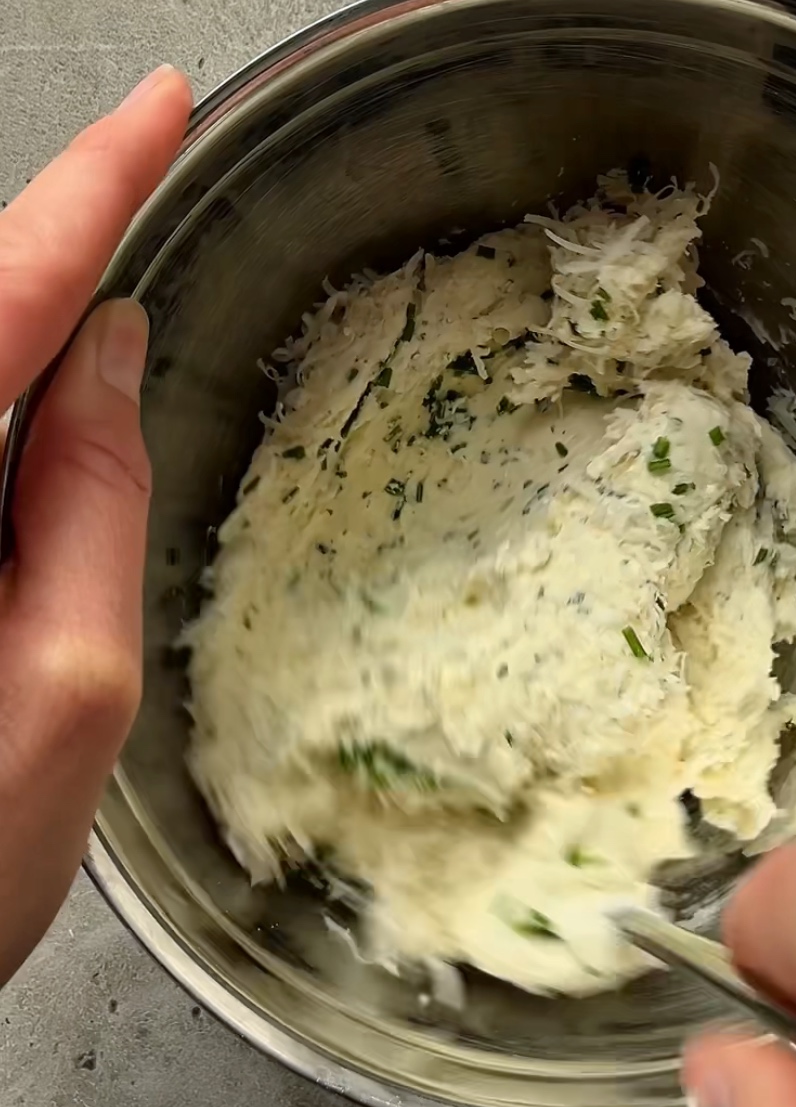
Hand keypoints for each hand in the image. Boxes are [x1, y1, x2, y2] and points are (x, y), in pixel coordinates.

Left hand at [0, 67, 190, 983]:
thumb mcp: (69, 691)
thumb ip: (88, 504)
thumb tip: (108, 359)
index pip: (4, 290)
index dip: (95, 185)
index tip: (161, 107)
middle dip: (55, 240)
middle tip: (145, 185)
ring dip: (22, 323)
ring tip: (103, 314)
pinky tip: (38, 405)